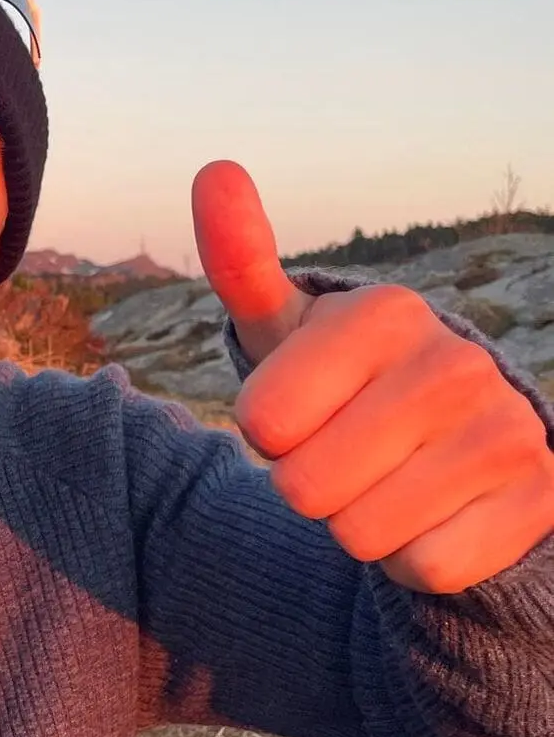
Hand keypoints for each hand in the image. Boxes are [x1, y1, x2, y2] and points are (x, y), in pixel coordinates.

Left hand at [192, 160, 553, 593]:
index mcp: (384, 312)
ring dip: (362, 526)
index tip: (307, 409)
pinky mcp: (539, 498)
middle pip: (306, 488)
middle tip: (348, 454)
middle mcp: (454, 363)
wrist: (459, 442)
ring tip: (390, 481)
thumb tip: (215, 170)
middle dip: (311, 487)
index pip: (262, 423)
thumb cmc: (345, 384)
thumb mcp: (285, 328)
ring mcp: (505, 430)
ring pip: (363, 534)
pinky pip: (427, 567)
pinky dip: (416, 558)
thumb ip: (241, 259)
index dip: (270, 434)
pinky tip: (437, 514)